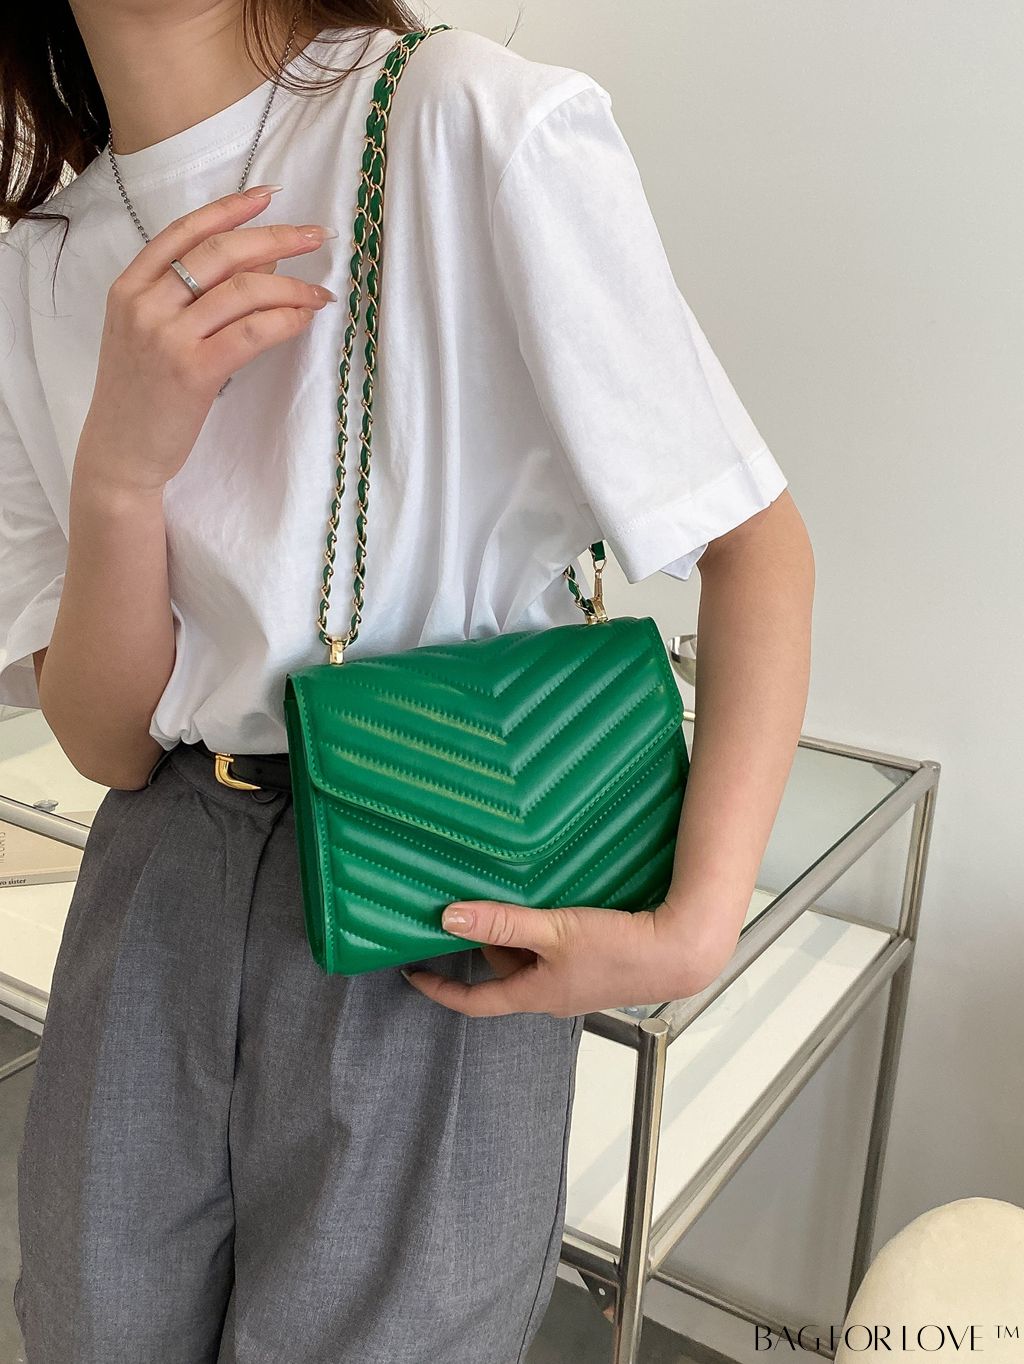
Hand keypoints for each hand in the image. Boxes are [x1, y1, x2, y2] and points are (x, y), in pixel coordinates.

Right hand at [78, 185, 338, 496]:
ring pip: (242, 290)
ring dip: (292, 287)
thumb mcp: (150, 334)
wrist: (120, 452)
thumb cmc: (142, 395)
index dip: (231, 209)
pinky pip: (251, 332)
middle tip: (317, 236)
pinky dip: (284, 320)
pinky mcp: (194, 371)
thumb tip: (258, 265)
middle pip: (221, 252)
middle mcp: (145, 303)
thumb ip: (188, 298)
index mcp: (129, 287)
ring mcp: (167, 336)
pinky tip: (304, 319)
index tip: (270, 196)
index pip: (185, 230)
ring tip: (321, 294)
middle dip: (276, 238)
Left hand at [400, 899, 734, 1018]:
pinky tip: (554, 909)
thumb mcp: (553, 930)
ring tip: (516, 902)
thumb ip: (502, 922)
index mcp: (535, 995)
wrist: (680, 952)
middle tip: (479, 908)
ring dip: (516, 936)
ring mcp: (575, 985)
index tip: (413, 975)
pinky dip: (543, 935)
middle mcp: (551, 996)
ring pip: (530, 961)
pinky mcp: (596, 970)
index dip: (440, 989)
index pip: (474, 1001)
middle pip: (502, 973)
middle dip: (486, 944)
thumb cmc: (620, 948)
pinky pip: (555, 954)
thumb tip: (449, 918)